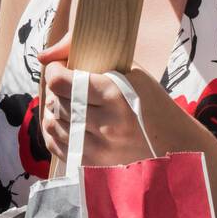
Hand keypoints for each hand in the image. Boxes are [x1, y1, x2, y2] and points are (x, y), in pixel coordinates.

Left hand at [38, 35, 195, 167]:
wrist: (173, 142)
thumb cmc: (149, 99)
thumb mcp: (128, 68)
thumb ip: (87, 52)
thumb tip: (43, 56)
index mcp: (115, 95)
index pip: (61, 82)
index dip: (54, 70)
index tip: (60, 66)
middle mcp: (106, 124)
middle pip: (57, 103)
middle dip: (54, 89)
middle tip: (64, 83)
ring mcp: (100, 149)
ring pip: (54, 125)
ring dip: (54, 110)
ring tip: (66, 102)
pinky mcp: (95, 166)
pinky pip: (58, 148)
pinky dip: (55, 132)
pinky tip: (65, 121)